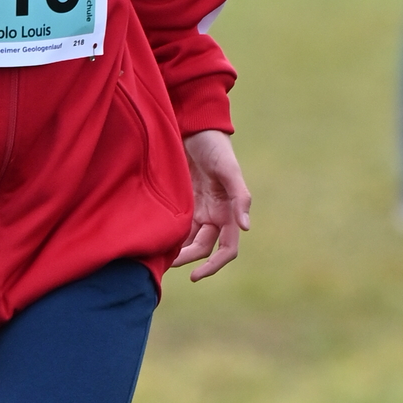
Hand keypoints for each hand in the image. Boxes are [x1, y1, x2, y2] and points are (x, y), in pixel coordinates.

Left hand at [173, 129, 250, 280]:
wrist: (194, 127)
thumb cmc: (215, 146)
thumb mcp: (229, 169)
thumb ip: (241, 197)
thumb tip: (246, 228)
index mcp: (230, 212)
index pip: (227, 249)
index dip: (214, 265)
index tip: (195, 275)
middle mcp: (215, 215)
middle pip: (203, 248)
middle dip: (188, 258)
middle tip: (166, 261)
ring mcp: (198, 210)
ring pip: (189, 241)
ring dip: (177, 251)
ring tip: (158, 256)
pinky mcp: (182, 203)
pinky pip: (177, 227)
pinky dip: (169, 236)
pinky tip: (155, 239)